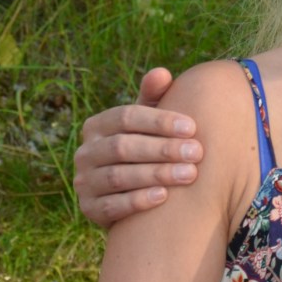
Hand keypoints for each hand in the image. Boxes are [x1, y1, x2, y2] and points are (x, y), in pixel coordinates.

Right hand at [74, 67, 201, 225]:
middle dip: (162, 149)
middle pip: (122, 147)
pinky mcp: (89, 209)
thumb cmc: (143, 152)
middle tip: (197, 153)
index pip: (125, 117)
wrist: (127, 199)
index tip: (192, 127)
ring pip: (118, 176)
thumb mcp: (146, 125)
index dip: (159, 121)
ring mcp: (84, 182)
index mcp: (96, 126)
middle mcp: (85, 153)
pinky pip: (112, 206)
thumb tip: (162, 73)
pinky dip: (138, 200)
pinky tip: (164, 197)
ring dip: (156, 174)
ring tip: (190, 174)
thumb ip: (153, 99)